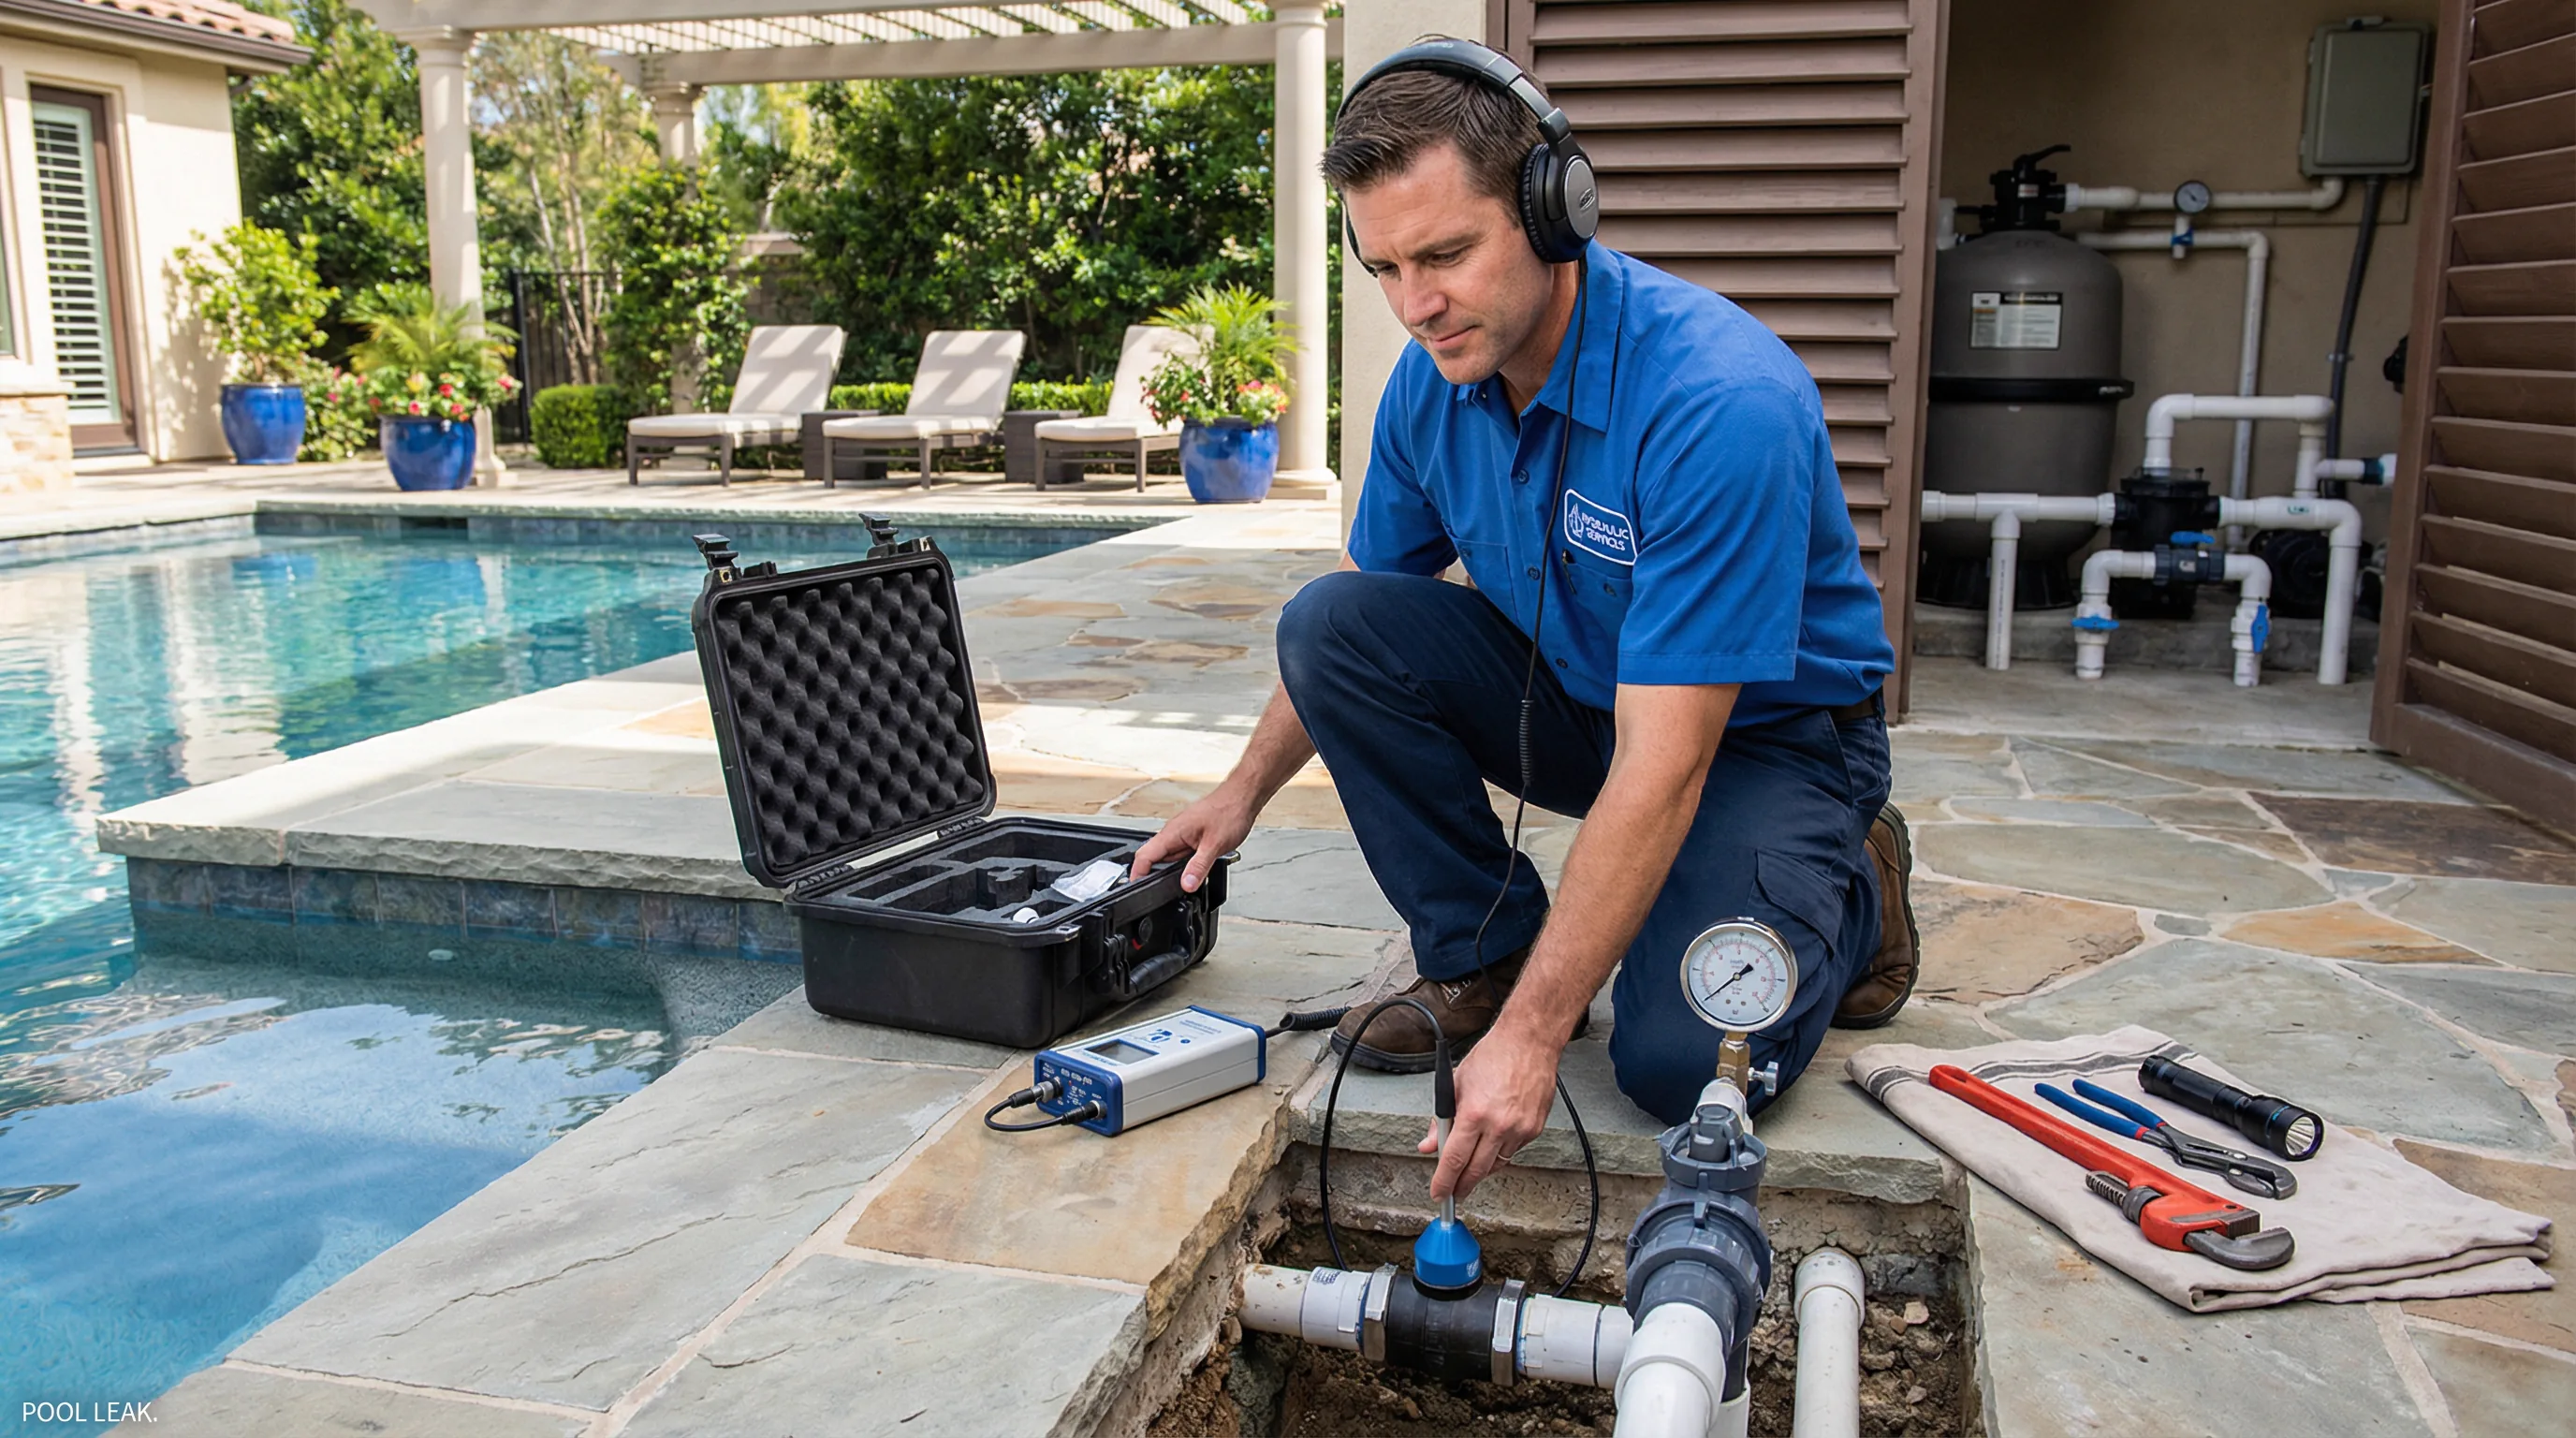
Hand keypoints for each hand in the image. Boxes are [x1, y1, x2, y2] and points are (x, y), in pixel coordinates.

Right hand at [1128, 781, 1256, 891]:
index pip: (1144, 855)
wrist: (1243, 797)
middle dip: (1155, 876)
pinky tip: (1195, 869)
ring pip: (1169, 857)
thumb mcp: (1214, 845)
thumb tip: (1186, 885)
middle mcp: (1174, 832)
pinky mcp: (1192, 835)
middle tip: (1163, 892)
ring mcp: (1183, 833)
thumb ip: (1198, 867)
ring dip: (1173, 870)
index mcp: (1173, 832)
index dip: (1137, 874)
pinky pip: (1181, 853)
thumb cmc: (1229, 812)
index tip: (1136, 889)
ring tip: (1185, 880)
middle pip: (1154, 858)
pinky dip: (1184, 864)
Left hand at [1420, 1021, 1562, 1201]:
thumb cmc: (1492, 1057)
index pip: (1454, 1160)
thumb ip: (1441, 1119)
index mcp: (1474, 1113)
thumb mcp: (1456, 1084)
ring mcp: (1519, 1130)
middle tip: (1452, 1193)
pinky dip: (1499, 1153)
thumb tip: (1430, 1144)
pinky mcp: (1534, 1129)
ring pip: (1496, 1165)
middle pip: (1476, 1171)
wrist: (1529, 1043)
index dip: (1444, 1181)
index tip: (1438, 1192)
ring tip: (1469, 1170)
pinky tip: (1492, 1144)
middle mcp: (1498, 1126)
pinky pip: (1512, 1152)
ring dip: (1480, 1171)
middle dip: (1461, 1187)